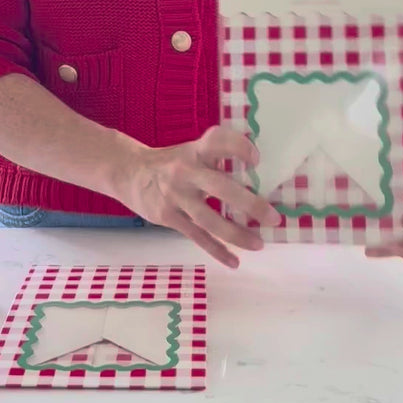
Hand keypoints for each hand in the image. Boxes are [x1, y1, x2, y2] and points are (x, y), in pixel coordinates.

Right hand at [115, 125, 280, 269]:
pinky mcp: (169, 217)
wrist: (129, 173)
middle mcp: (186, 172)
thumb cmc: (171, 162)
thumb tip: (257, 176)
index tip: (256, 160)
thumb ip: (217, 160)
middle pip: (221, 188)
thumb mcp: (191, 151)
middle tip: (274, 218)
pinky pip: (197, 237)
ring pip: (210, 220)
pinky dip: (217, 251)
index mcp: (195, 151)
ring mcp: (176, 197)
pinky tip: (235, 261)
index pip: (218, 141)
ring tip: (260, 244)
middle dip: (250, 204)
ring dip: (237, 234)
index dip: (239, 147)